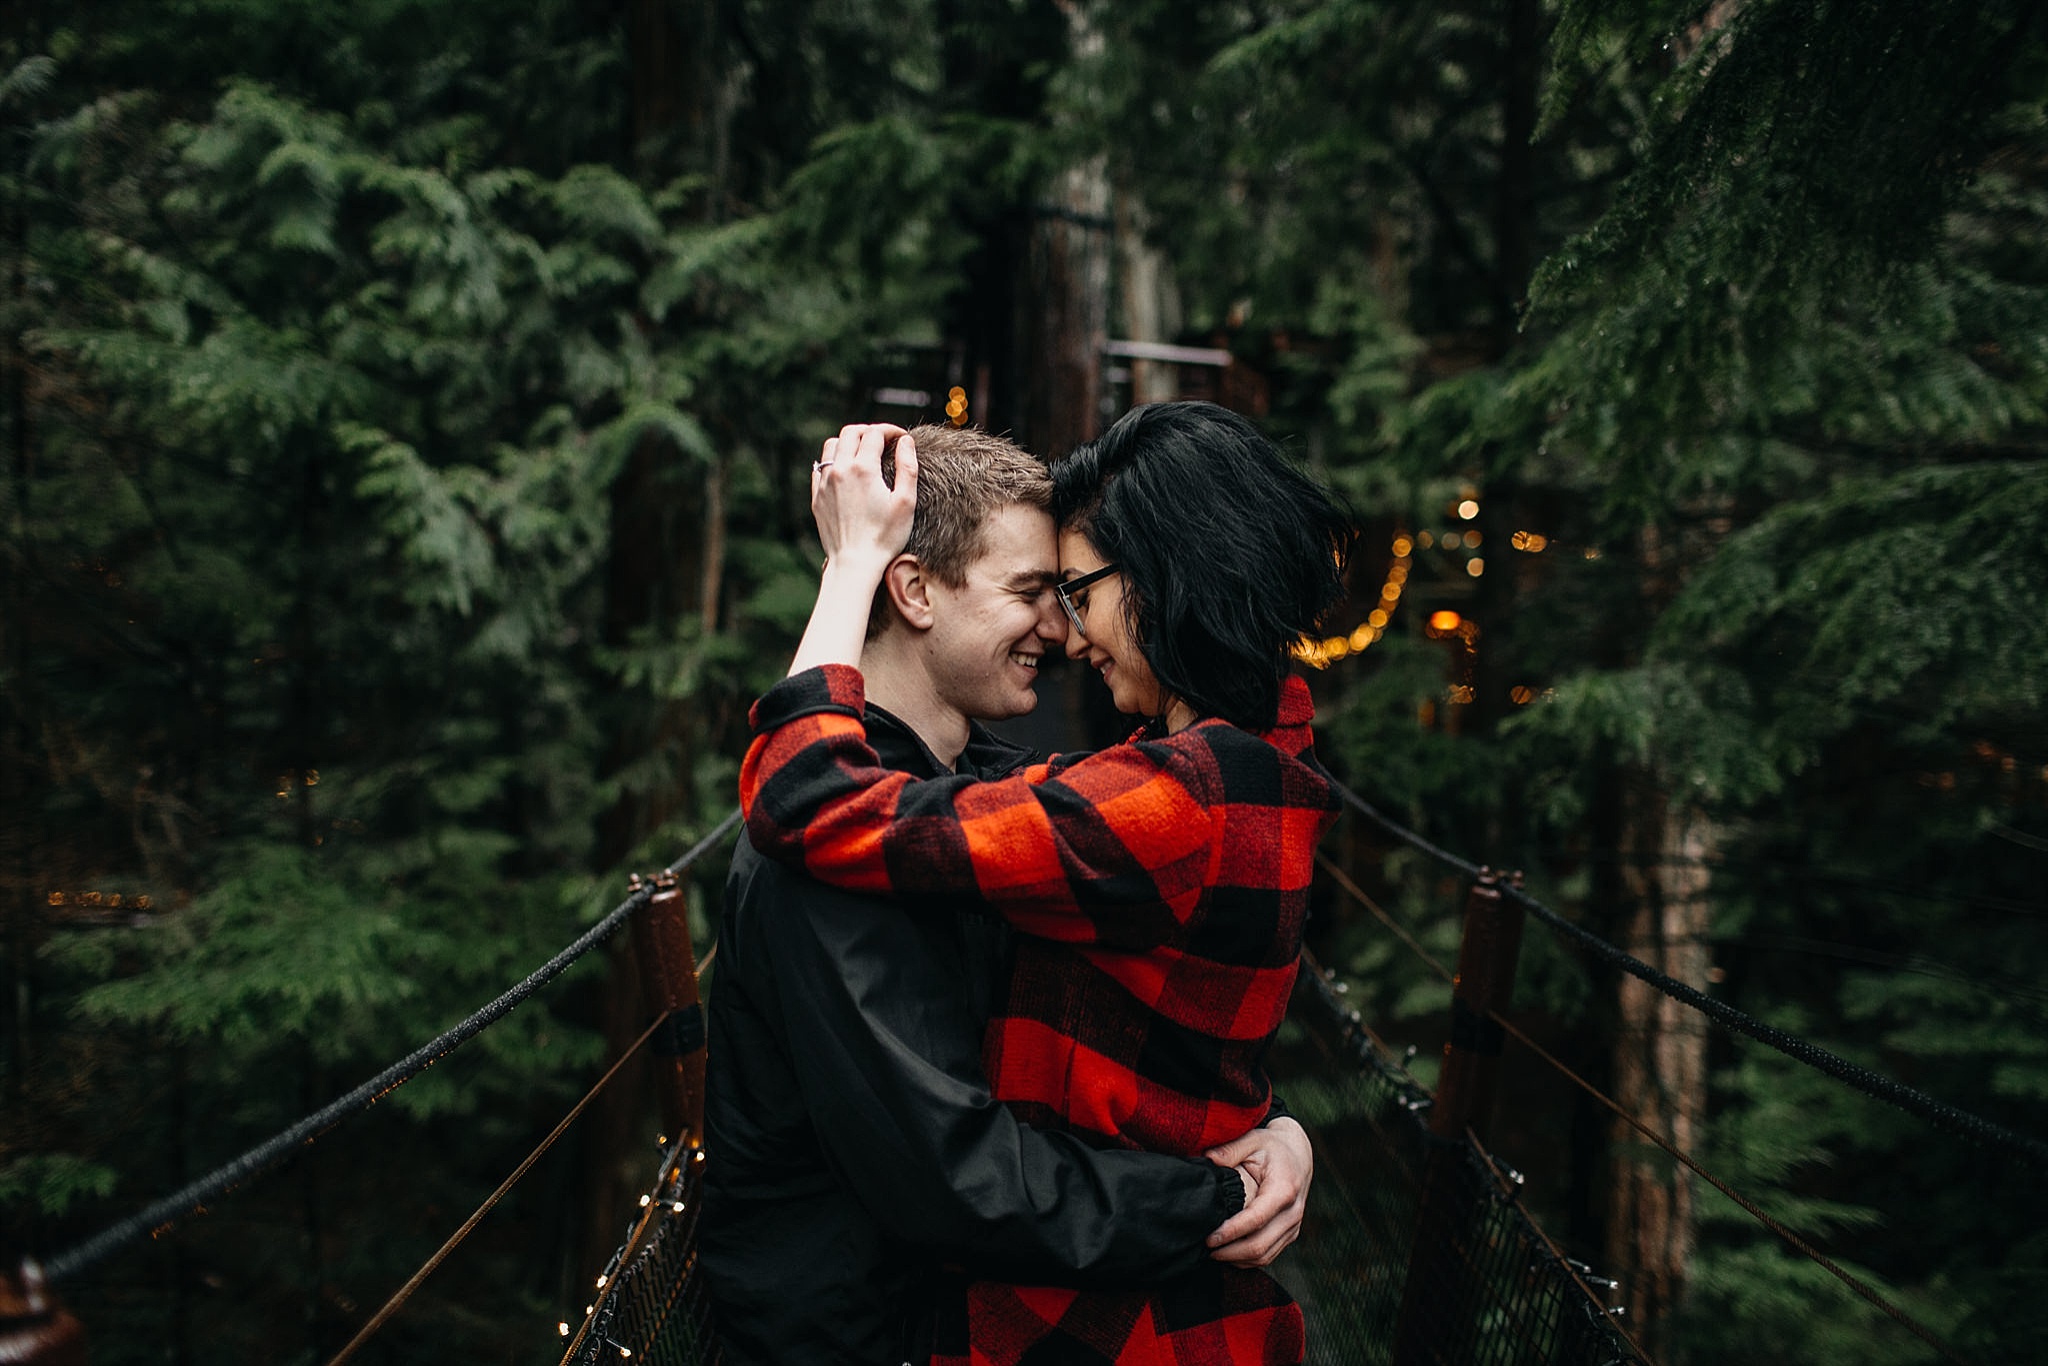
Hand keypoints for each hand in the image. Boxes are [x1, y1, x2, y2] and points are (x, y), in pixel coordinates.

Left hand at [812, 423, 914, 571]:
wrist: (854, 564)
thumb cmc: (885, 537)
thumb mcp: (906, 502)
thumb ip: (907, 467)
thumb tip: (905, 441)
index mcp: (863, 468)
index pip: (875, 433)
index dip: (891, 431)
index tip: (901, 438)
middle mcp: (840, 470)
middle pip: (851, 433)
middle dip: (869, 431)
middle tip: (884, 440)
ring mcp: (825, 483)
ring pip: (832, 445)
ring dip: (848, 442)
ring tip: (863, 452)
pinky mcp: (817, 496)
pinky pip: (820, 467)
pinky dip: (834, 460)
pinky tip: (845, 470)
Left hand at [1204, 1117, 1311, 1266]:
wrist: (1298, 1154)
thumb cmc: (1272, 1147)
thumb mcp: (1252, 1140)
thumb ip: (1230, 1150)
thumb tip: (1208, 1159)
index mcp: (1284, 1189)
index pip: (1256, 1219)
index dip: (1231, 1232)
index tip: (1209, 1238)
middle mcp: (1293, 1212)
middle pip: (1260, 1245)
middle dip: (1230, 1252)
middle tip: (1206, 1248)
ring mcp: (1293, 1225)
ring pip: (1265, 1256)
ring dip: (1237, 1259)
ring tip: (1214, 1253)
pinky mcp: (1290, 1233)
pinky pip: (1269, 1255)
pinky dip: (1248, 1259)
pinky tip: (1229, 1253)